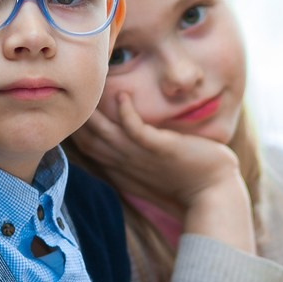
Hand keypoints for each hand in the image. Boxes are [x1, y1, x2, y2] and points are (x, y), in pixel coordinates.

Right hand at [75, 93, 241, 208]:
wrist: (214, 195)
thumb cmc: (188, 182)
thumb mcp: (154, 169)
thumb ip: (139, 155)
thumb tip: (129, 136)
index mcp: (123, 167)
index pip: (89, 146)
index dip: (75, 127)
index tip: (68, 106)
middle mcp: (127, 161)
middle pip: (89, 139)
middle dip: (75, 116)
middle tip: (68, 91)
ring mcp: (141, 156)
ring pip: (106, 132)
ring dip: (94, 110)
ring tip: (87, 86)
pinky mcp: (160, 148)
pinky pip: (135, 129)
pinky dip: (126, 112)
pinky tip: (121, 95)